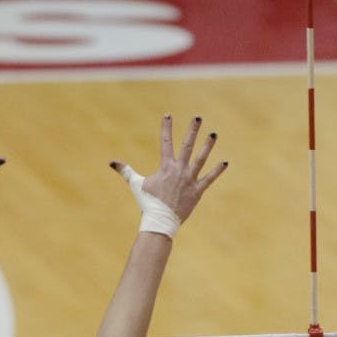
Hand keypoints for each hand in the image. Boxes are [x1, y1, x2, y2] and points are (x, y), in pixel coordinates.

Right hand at [111, 114, 226, 230]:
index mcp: (165, 167)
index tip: (168, 115)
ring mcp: (189, 180)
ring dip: (208, 146)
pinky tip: (225, 162)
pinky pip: (209, 179)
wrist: (160, 221)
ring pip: (201, 159)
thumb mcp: (136, 184)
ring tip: (214, 134)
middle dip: (192, 130)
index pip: (165, 142)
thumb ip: (125, 171)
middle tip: (197, 117)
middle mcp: (179, 170)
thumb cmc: (147, 203)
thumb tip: (112, 162)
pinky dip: (217, 171)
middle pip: (187, 146)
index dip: (166, 128)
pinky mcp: (197, 191)